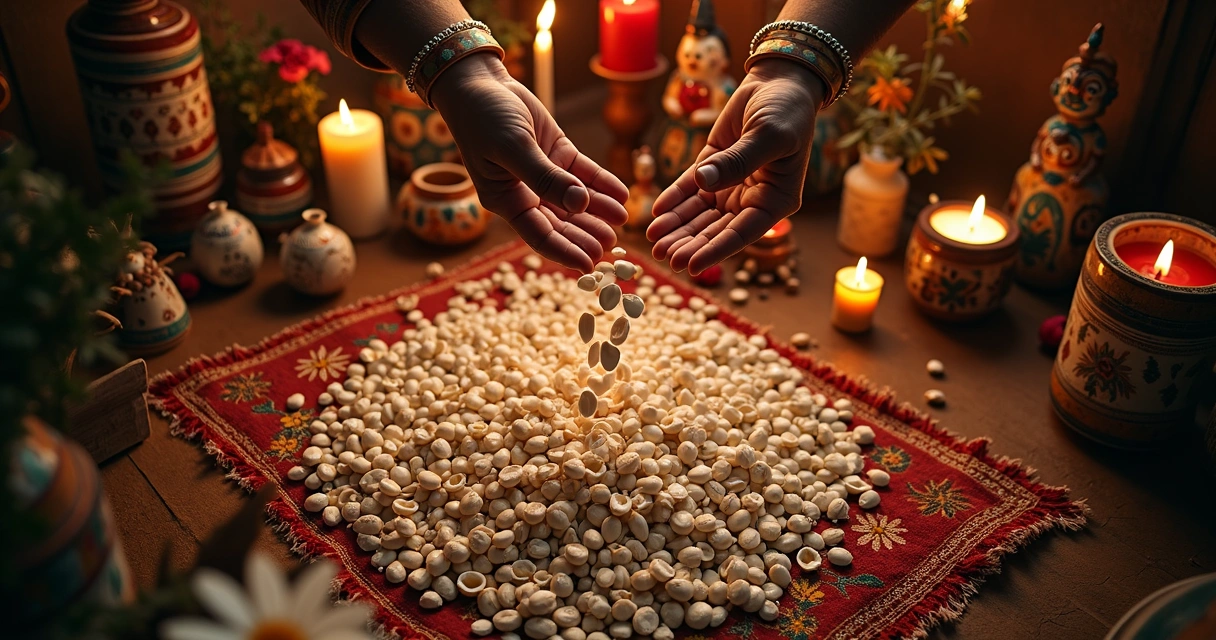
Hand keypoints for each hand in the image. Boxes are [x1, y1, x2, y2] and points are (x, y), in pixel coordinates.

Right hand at [431, 54, 627, 271]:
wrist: (479, 82)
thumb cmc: (483, 117)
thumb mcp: (512, 147)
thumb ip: (545, 177)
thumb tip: (579, 204)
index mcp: (506, 200)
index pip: (539, 235)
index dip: (564, 251)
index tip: (590, 265)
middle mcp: (525, 193)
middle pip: (561, 222)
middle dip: (586, 234)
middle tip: (612, 245)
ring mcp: (543, 174)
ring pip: (575, 200)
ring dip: (598, 211)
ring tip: (622, 220)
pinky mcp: (557, 153)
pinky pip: (583, 174)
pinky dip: (602, 183)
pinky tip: (621, 194)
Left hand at [647, 58, 824, 274]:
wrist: (779, 82)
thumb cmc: (786, 109)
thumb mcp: (767, 135)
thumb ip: (737, 161)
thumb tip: (704, 182)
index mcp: (775, 200)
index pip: (741, 233)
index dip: (715, 250)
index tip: (690, 266)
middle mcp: (753, 199)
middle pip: (716, 228)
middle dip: (689, 243)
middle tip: (662, 256)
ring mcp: (731, 185)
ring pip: (700, 214)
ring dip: (677, 227)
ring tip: (653, 240)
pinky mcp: (713, 167)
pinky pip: (690, 190)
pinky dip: (673, 200)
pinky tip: (656, 212)